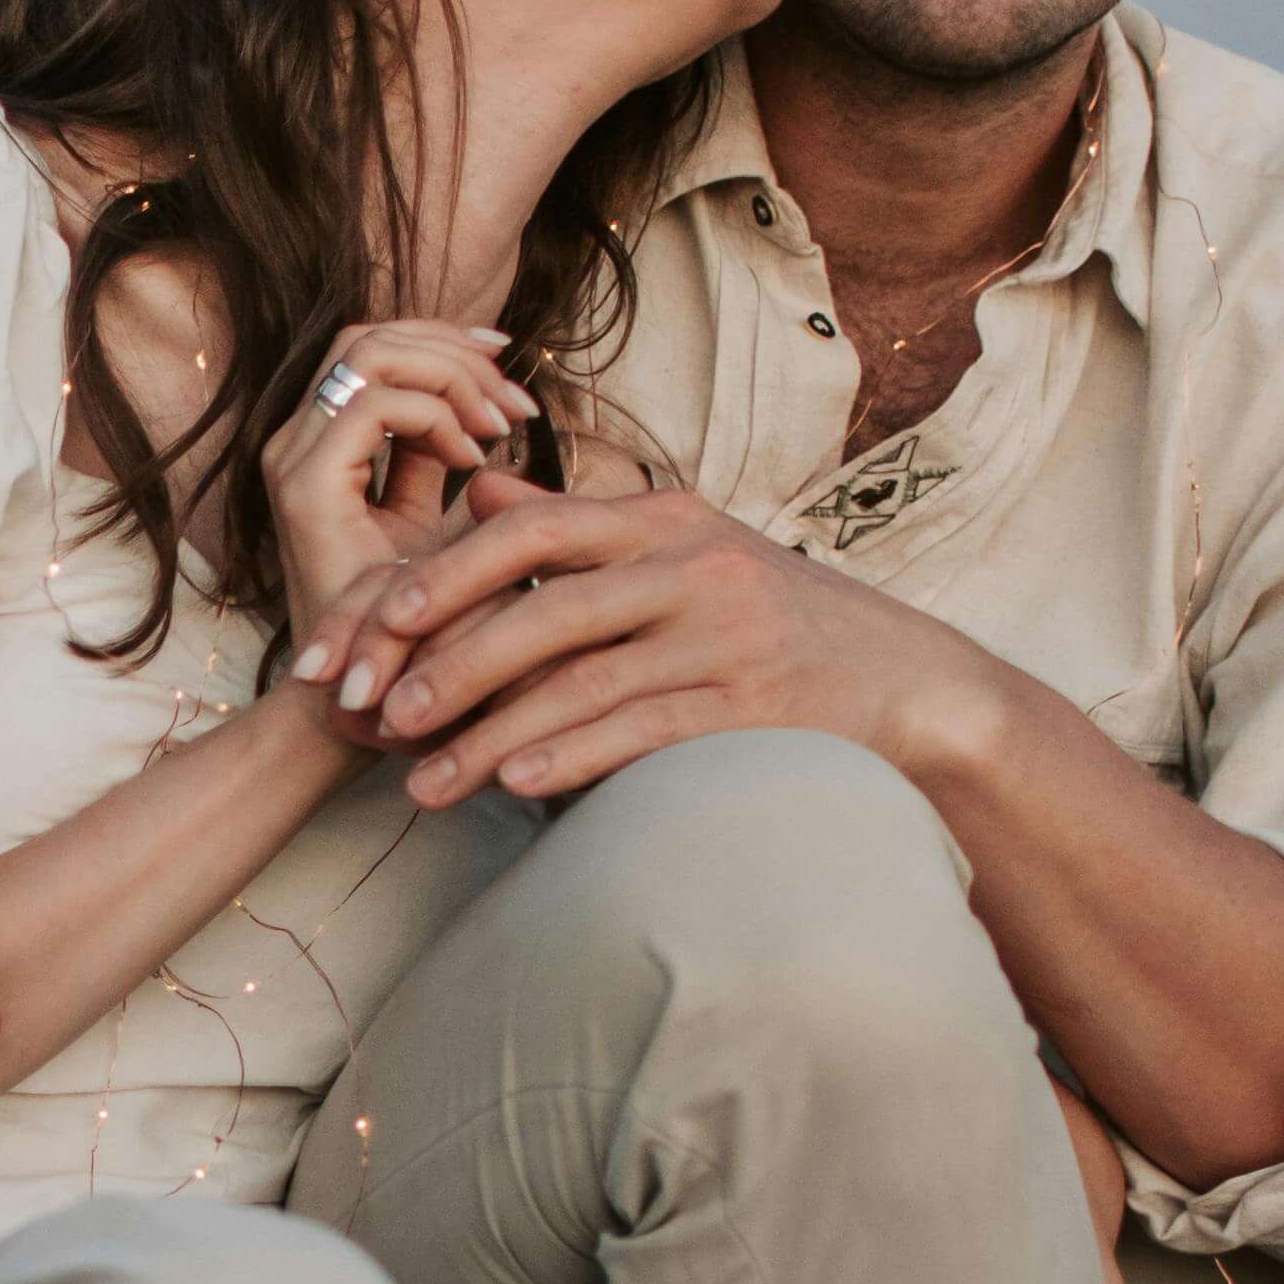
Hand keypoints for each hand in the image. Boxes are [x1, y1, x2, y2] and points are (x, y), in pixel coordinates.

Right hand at [253, 321, 534, 648]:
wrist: (364, 704)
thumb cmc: (409, 624)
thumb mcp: (434, 523)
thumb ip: (443, 457)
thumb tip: (487, 403)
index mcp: (320, 442)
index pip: (375, 344)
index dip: (446, 340)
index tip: (510, 370)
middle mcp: (296, 440)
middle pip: (372, 333)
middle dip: (455, 350)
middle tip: (515, 400)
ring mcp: (294, 460)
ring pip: (372, 352)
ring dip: (451, 376)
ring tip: (499, 426)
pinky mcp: (305, 488)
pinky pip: (376, 406)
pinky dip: (436, 416)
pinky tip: (472, 459)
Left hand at [302, 474, 1004, 808]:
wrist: (905, 682)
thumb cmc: (774, 620)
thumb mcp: (683, 551)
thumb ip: (580, 531)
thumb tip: (478, 494)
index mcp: (664, 518)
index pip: (533, 529)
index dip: (447, 575)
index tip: (378, 621)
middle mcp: (692, 565)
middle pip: (543, 608)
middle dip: (448, 666)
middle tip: (377, 715)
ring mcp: (724, 635)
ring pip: (581, 682)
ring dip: (490, 737)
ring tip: (423, 785)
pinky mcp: (749, 706)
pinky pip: (640, 732)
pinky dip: (571, 759)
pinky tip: (514, 789)